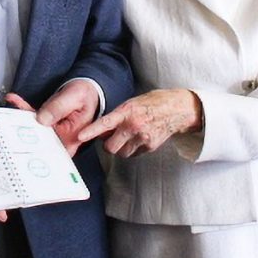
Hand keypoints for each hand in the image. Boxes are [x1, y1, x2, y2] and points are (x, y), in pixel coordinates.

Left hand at [7, 79, 98, 156]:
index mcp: (73, 137)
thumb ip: (59, 107)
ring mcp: (54, 130)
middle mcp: (62, 137)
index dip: (40, 153)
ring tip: (12, 103)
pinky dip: (23, 108)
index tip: (26, 145)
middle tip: (12, 121)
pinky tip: (15, 99)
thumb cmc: (86, 94)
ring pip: (34, 128)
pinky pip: (33, 118)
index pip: (56, 153)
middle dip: (24, 131)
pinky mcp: (47, 122)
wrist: (86, 88)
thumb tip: (42, 119)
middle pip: (41, 141)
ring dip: (21, 116)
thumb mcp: (75, 97)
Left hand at [77, 89, 201, 157]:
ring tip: (128, 136)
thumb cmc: (152, 103)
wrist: (177, 109)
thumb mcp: (131, 103)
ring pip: (122, 153)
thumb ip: (116, 116)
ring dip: (121, 148)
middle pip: (110, 147)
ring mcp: (143, 137)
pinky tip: (138, 138)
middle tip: (111, 138)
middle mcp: (134, 126)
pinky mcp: (150, 146)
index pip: (105, 123)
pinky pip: (134, 154)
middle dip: (108, 145)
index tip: (80, 136)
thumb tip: (102, 130)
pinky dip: (133, 149)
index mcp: (127, 111)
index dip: (91, 131)